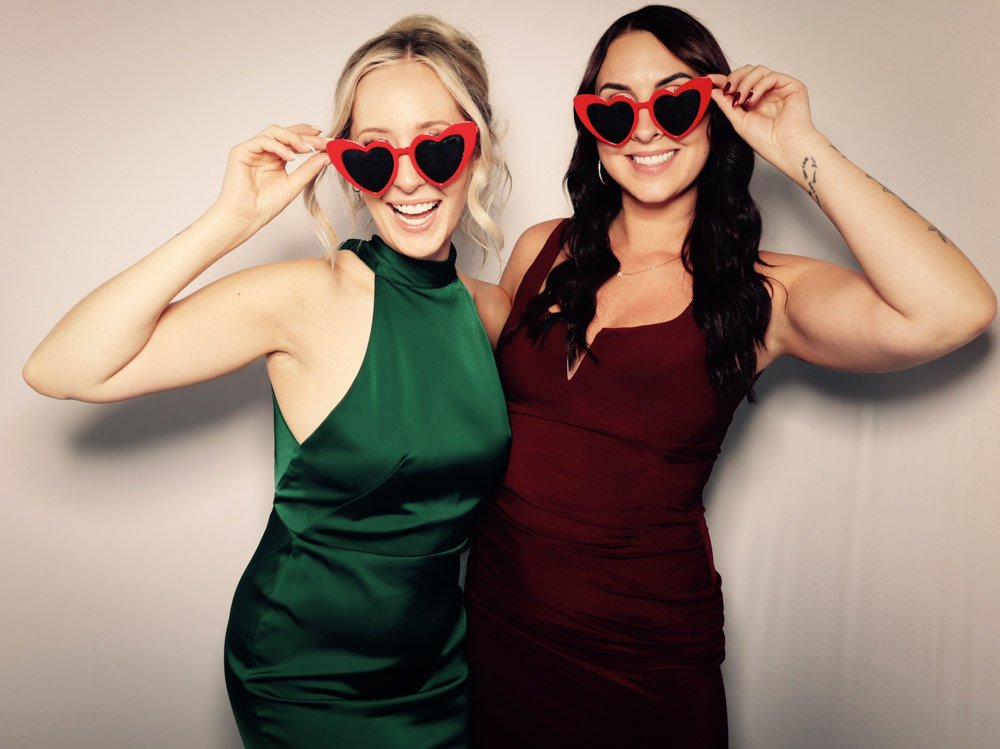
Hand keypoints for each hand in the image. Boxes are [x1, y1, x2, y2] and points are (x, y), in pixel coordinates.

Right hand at [209, 123, 329, 236]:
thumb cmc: (265, 205)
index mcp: (277, 157)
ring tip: (308, 149)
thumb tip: (328, 156)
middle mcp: (265, 151)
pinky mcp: (240, 152)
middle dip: (306, 136)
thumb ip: (309, 169)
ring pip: (274, 131)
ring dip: (293, 138)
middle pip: (286, 133)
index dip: (311, 138)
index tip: (330, 141)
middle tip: (323, 141)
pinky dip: (278, 147)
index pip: (295, 140)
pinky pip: (262, 141)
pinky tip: (290, 157)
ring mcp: (252, 149)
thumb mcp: (294, 184)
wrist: (246, 218)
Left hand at [708, 67, 824, 172]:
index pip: (738, 83)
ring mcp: (779, 88)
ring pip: (758, 70)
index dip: (723, 80)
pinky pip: (771, 76)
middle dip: (734, 78)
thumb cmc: (765, 140)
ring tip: (742, 99)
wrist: (784, 148)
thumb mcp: (738, 121)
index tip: (709, 80)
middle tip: (728, 90)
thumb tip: (712, 90)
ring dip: (745, 82)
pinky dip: (759, 85)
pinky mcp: (791, 86)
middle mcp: (766, 93)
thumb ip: (726, 104)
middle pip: (747, 71)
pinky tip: (754, 99)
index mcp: (754, 101)